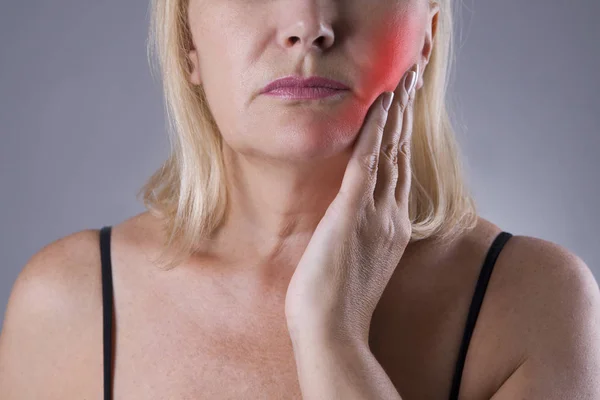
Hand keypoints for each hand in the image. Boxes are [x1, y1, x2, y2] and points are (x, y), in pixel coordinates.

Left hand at [284, 64, 419, 344]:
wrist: (332, 332)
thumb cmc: (337, 304)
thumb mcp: (356, 264)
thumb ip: (360, 236)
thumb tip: (348, 220)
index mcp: (392, 228)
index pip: (399, 172)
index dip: (402, 139)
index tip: (402, 113)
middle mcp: (391, 215)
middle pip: (401, 155)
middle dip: (405, 116)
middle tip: (411, 81)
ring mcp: (376, 213)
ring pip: (389, 151)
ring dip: (394, 113)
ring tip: (401, 81)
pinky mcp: (352, 213)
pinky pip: (365, 162)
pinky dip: (373, 131)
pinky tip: (378, 106)